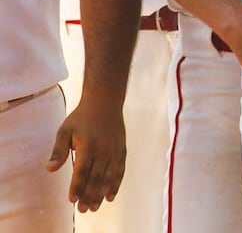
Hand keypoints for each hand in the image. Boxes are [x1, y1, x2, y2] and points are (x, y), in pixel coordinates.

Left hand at [48, 96, 126, 212]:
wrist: (105, 101)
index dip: (77, 186)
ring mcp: (114, 150)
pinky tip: (111, 196)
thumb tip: (49, 169)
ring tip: (95, 207)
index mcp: (88, 145)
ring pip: (109, 176)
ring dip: (102, 193)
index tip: (72, 200)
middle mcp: (104, 149)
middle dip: (90, 195)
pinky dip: (116, 184)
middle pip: (96, 177)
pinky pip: (120, 170)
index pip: (82, 171)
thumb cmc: (81, 117)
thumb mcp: (65, 131)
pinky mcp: (121, 149)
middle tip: (84, 210)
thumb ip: (58, 151)